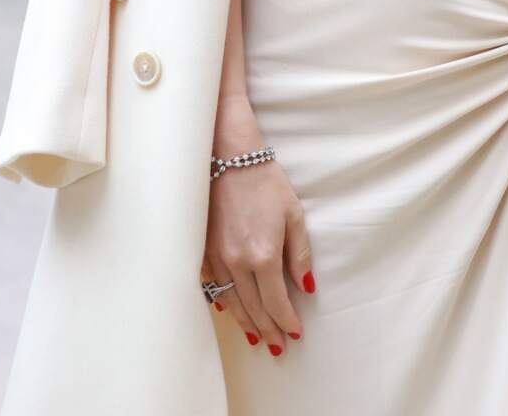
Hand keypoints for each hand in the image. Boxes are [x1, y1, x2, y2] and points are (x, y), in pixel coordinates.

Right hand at [202, 150, 312, 357]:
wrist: (228, 161)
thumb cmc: (266, 185)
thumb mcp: (294, 216)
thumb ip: (299, 255)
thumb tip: (306, 287)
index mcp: (263, 255)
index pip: (275, 301)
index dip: (286, 320)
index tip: (296, 334)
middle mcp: (236, 262)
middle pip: (253, 308)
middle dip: (267, 330)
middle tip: (278, 347)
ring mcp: (215, 259)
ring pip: (231, 302)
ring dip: (245, 323)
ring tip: (258, 339)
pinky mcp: (201, 252)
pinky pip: (212, 287)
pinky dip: (224, 303)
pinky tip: (231, 313)